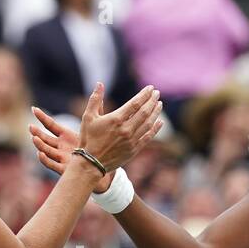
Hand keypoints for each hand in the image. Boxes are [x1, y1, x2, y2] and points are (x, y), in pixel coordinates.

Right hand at [30, 103, 112, 193]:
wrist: (101, 167)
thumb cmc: (97, 147)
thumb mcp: (97, 126)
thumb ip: (97, 109)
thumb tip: (100, 88)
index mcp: (65, 136)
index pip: (51, 125)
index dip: (42, 117)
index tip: (33, 108)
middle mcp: (61, 146)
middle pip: (46, 139)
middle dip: (37, 133)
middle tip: (30, 127)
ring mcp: (62, 157)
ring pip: (47, 150)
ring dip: (40, 145)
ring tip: (34, 138)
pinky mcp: (65, 168)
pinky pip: (53, 165)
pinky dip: (45, 160)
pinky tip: (39, 154)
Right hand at [31, 83, 162, 188]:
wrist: (91, 163)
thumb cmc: (88, 139)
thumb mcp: (88, 117)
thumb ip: (95, 99)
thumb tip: (100, 84)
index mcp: (116, 119)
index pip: (135, 103)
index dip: (145, 95)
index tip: (151, 88)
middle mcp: (126, 129)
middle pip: (144, 112)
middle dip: (152, 101)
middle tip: (157, 94)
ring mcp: (131, 140)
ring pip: (148, 123)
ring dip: (155, 113)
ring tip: (159, 104)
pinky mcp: (134, 150)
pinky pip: (148, 137)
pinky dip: (155, 129)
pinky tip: (160, 122)